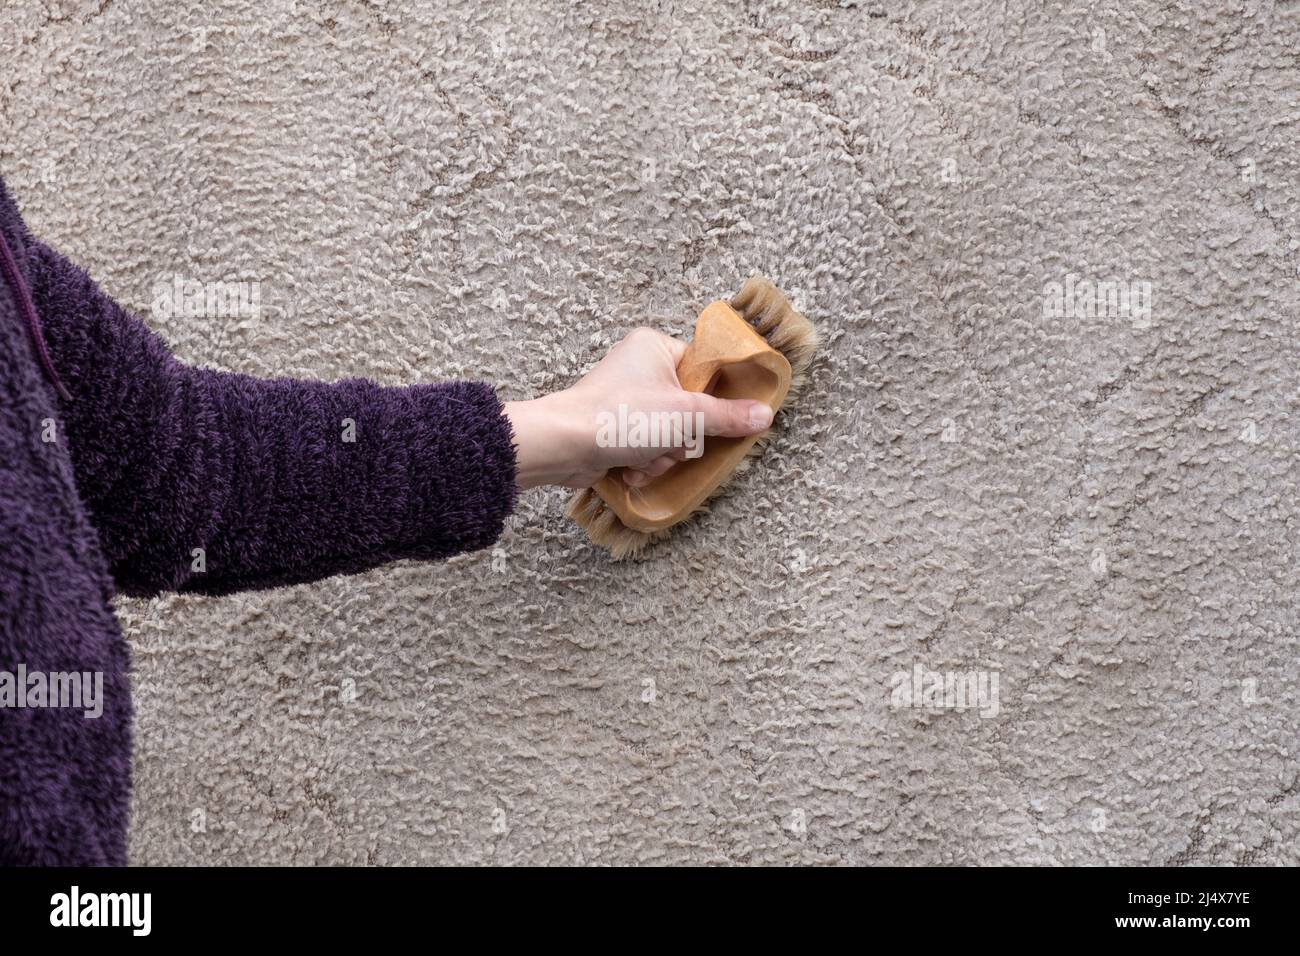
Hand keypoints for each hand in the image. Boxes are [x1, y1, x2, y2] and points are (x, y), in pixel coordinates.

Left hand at [504, 327, 773, 489]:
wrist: (564, 446)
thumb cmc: (621, 417)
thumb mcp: (686, 415)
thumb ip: (728, 416)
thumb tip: (764, 415)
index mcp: (655, 347)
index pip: (703, 370)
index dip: (711, 399)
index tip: (713, 418)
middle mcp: (638, 368)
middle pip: (689, 407)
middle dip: (683, 437)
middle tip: (671, 440)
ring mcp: (625, 400)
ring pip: (670, 433)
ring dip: (663, 454)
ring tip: (645, 455)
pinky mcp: (614, 428)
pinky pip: (647, 447)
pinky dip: (643, 462)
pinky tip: (630, 466)